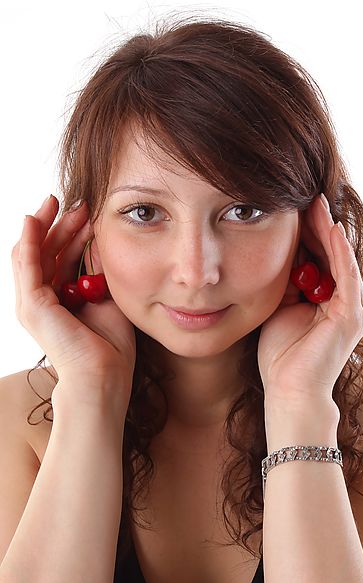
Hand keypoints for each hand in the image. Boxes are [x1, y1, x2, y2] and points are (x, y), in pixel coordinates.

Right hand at [11, 195, 135, 417]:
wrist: (105, 375)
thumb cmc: (110, 345)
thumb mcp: (107, 297)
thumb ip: (99, 271)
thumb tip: (100, 240)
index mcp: (60, 299)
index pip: (61, 257)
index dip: (73, 233)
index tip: (90, 213)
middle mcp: (42, 299)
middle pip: (45, 251)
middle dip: (60, 224)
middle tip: (78, 202)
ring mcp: (33, 303)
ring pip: (33, 253)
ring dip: (45, 225)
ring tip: (58, 202)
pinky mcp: (32, 305)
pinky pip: (26, 265)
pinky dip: (28, 240)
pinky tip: (32, 218)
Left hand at [258, 194, 362, 419]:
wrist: (288, 389)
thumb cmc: (281, 353)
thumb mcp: (280, 306)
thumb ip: (286, 281)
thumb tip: (278, 252)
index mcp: (330, 299)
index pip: (320, 256)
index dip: (306, 232)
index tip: (291, 207)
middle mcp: (347, 300)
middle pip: (332, 252)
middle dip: (317, 224)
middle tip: (304, 195)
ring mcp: (353, 307)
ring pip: (339, 257)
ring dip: (327, 229)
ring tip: (315, 202)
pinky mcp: (351, 314)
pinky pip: (345, 274)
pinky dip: (337, 250)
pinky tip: (329, 226)